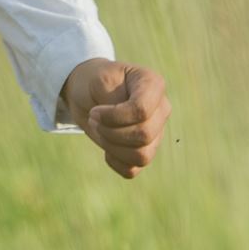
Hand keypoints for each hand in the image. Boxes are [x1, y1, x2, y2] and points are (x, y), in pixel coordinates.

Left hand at [61, 58, 171, 178]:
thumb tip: (129, 126)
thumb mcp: (100, 80)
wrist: (86, 93)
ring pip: (142, 156)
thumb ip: (116, 99)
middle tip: (92, 119)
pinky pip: (133, 169)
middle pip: (143, 135)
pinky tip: (105, 148)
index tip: (95, 111)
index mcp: (153, 85)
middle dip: (110, 131)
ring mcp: (157, 132)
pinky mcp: (145, 150)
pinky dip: (114, 161)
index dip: (114, 117)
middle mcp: (161, 109)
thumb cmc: (95, 81)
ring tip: (98, 130)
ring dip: (111, 146)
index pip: (142, 110)